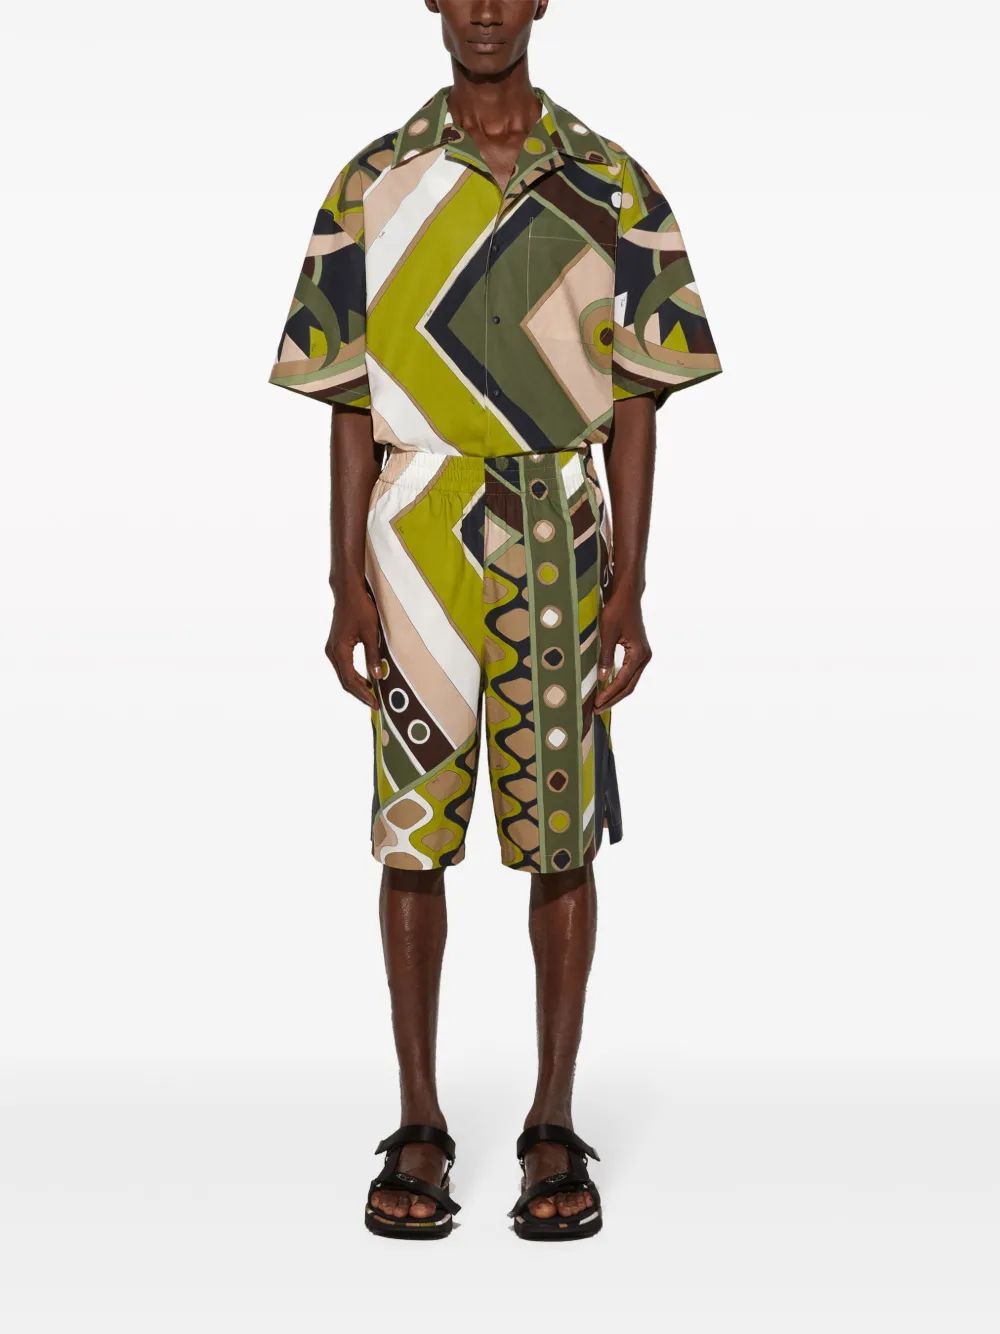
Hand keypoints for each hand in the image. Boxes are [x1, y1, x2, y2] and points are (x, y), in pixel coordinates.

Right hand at [326, 583, 380, 707]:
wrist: (348, 591)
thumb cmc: (360, 608)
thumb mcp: (371, 633)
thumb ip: (373, 656)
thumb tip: (377, 676)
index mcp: (339, 651)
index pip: (350, 680)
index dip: (363, 694)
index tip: (375, 703)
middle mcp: (332, 652)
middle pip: (345, 680)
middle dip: (360, 693)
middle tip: (375, 703)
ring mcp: (332, 649)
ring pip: (344, 674)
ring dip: (357, 685)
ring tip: (372, 694)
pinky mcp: (335, 645)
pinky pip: (343, 666)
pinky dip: (353, 675)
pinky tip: (365, 679)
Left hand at [593, 590, 651, 709]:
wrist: (627, 596)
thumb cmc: (616, 611)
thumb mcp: (607, 634)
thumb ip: (605, 657)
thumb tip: (602, 679)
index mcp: (638, 654)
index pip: (622, 681)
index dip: (609, 694)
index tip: (596, 703)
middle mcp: (644, 657)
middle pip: (629, 686)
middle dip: (613, 698)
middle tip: (597, 709)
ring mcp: (643, 655)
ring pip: (630, 681)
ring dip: (616, 692)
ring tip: (601, 702)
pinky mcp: (638, 652)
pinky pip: (629, 673)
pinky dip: (619, 682)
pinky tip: (607, 688)